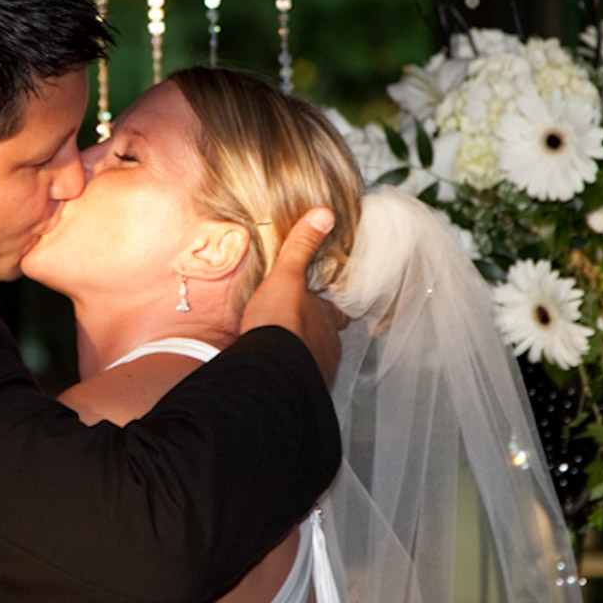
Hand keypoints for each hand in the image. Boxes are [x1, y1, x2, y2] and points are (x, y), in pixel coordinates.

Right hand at [239, 206, 348, 382]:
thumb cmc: (278, 323)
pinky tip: (278, 371)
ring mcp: (317, 369)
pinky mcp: (302, 389)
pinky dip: (292, 373)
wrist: (266, 372)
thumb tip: (324, 214)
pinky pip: (301, 379)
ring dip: (303, 354)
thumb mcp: (286, 277)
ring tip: (285, 350)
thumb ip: (302, 247)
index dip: (329, 307)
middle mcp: (328, 345)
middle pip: (327, 336)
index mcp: (327, 318)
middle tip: (298, 327)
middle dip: (315, 332)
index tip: (321, 303)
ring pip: (315, 359)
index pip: (337, 311)